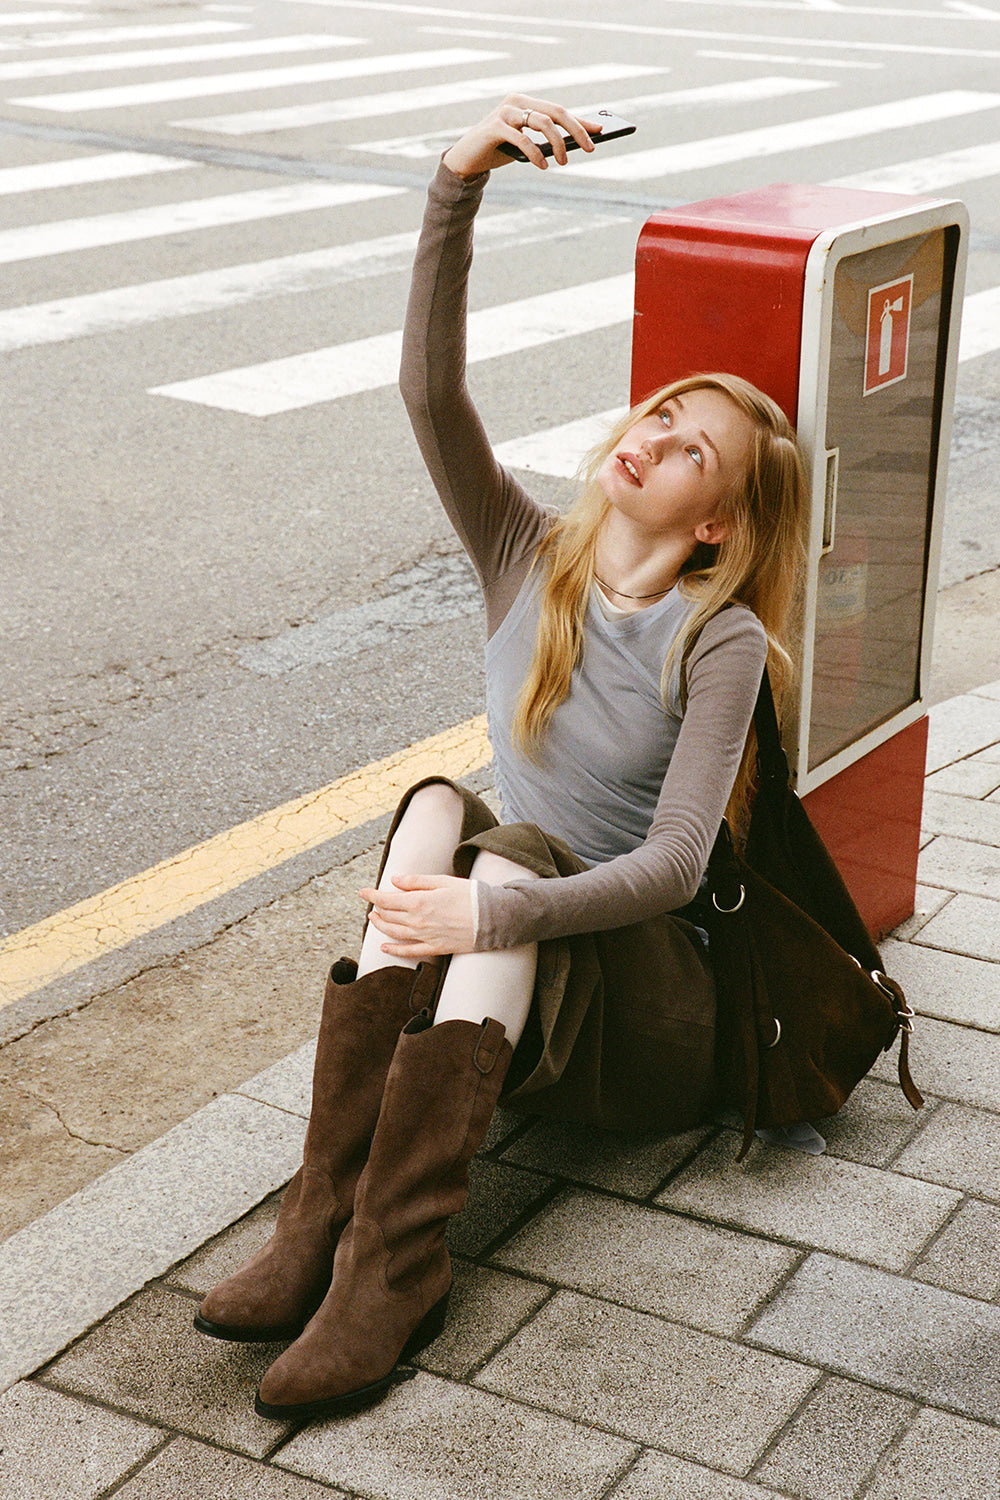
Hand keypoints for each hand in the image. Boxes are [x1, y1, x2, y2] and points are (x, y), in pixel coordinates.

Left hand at [359, 874, 475, 958]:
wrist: (492, 918)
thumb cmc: (470, 895)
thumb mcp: (443, 881)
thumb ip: (416, 881)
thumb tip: (395, 881)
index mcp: (419, 902)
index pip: (387, 899)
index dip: (372, 895)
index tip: (362, 892)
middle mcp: (418, 921)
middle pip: (389, 916)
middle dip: (376, 909)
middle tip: (371, 904)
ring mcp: (425, 936)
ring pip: (394, 933)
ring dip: (381, 926)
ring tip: (373, 920)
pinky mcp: (435, 948)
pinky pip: (409, 951)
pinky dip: (394, 950)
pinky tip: (385, 948)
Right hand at [442, 94, 601, 178]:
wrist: (466, 159)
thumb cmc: (499, 151)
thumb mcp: (526, 144)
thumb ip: (546, 140)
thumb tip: (577, 143)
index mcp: (526, 103)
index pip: (559, 111)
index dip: (580, 122)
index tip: (599, 133)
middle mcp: (516, 102)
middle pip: (555, 113)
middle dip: (576, 130)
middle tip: (590, 149)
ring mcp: (505, 112)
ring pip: (542, 123)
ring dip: (557, 144)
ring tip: (563, 162)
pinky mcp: (494, 127)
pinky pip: (522, 139)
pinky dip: (536, 153)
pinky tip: (543, 166)